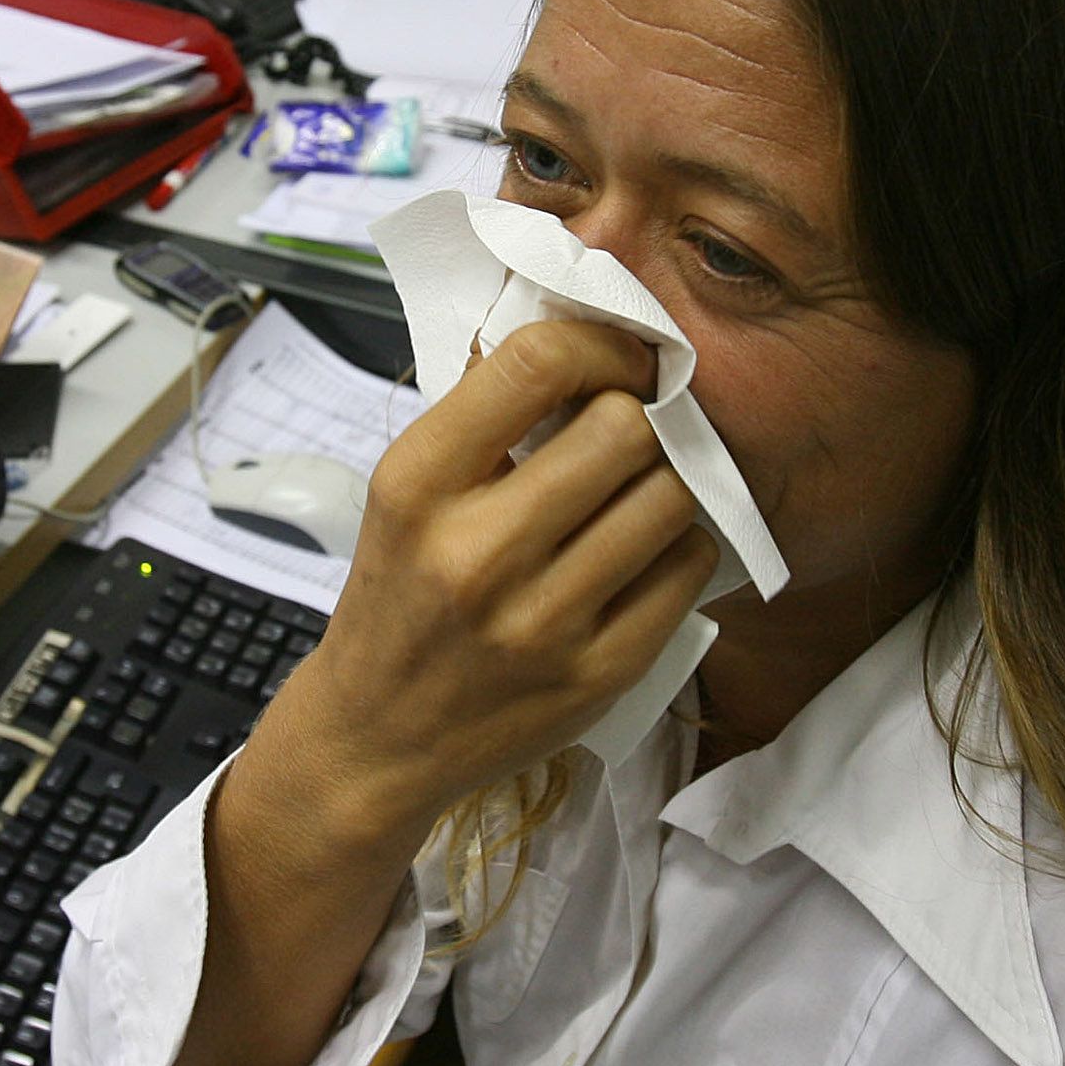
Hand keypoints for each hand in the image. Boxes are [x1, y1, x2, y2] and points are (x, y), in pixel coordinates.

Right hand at [253, 319, 719, 853]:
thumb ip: (481, 415)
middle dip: (637, 417)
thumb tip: (578, 327)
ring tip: (637, 491)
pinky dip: (678, 546)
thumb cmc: (398, 596)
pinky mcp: (598, 675)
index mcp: (417, 485)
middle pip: (623, 429)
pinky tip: (642, 550)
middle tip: (629, 430)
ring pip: (670, 497)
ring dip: (666, 481)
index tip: (616, 358)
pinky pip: (687, 570)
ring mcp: (542, 622)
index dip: (600, 344)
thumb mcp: (404, 492)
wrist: (376, 738)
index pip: (535, 364)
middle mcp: (476, 553)